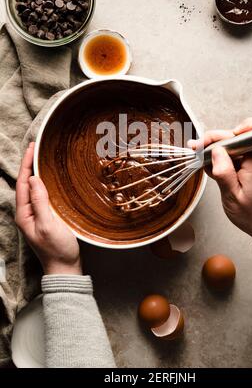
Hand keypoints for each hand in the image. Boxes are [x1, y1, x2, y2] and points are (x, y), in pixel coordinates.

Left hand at [15, 143, 81, 274]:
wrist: (65, 269)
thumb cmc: (57, 249)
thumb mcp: (49, 224)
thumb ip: (40, 202)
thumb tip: (35, 179)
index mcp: (24, 214)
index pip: (23, 183)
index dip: (27, 164)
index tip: (32, 147)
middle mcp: (27, 213)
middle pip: (26, 183)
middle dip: (29, 164)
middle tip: (36, 147)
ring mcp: (35, 215)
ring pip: (33, 188)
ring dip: (35, 171)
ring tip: (40, 157)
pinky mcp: (45, 217)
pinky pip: (41, 195)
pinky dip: (44, 182)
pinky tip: (50, 178)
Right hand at [191, 118, 251, 245]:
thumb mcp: (233, 198)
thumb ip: (224, 173)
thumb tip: (215, 152)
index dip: (237, 130)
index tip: (217, 140)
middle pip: (237, 137)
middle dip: (215, 141)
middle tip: (197, 149)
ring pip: (234, 145)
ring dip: (216, 150)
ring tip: (201, 159)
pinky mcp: (251, 166)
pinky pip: (235, 155)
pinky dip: (222, 159)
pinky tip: (212, 167)